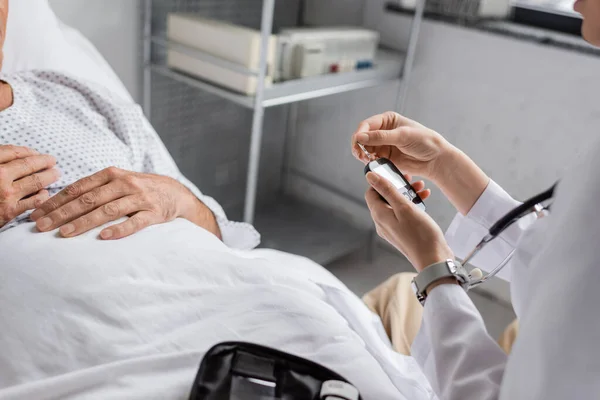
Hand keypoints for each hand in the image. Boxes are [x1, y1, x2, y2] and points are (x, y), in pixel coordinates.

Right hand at [0, 145, 59, 227]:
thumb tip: (18, 154)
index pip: (13, 152)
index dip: (28, 151)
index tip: (36, 152)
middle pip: (28, 165)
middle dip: (43, 161)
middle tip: (52, 160)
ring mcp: (6, 194)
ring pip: (36, 181)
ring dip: (49, 176)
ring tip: (56, 173)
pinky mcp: (10, 211)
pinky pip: (34, 201)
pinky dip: (43, 195)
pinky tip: (46, 193)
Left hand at [31, 167, 220, 239]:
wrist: (176, 193)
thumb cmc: (140, 189)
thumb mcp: (118, 182)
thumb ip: (94, 188)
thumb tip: (59, 202)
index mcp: (112, 174)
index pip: (77, 188)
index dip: (55, 201)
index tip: (36, 214)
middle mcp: (125, 183)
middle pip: (88, 199)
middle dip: (62, 213)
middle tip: (42, 227)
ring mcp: (140, 198)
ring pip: (107, 211)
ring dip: (84, 222)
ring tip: (65, 234)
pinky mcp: (154, 213)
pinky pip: (135, 222)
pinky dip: (119, 229)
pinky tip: (103, 237)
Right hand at [352, 112, 489, 214]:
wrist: (436, 159)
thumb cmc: (424, 141)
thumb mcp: (402, 136)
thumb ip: (381, 137)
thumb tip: (360, 137)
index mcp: (388, 120)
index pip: (367, 125)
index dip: (360, 133)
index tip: (358, 142)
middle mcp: (383, 131)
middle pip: (362, 137)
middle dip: (359, 145)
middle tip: (360, 154)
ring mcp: (383, 145)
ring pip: (364, 149)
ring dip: (363, 154)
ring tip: (368, 159)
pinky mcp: (385, 158)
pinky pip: (371, 159)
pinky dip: (370, 161)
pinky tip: (374, 163)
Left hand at [365, 171, 452, 271]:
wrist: (434, 259)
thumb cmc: (420, 234)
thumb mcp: (404, 207)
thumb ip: (387, 190)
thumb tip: (370, 176)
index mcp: (379, 215)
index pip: (371, 193)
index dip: (381, 181)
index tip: (395, 174)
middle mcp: (383, 223)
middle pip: (384, 198)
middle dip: (398, 186)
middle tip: (412, 180)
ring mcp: (393, 229)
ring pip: (395, 205)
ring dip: (407, 194)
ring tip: (422, 189)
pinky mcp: (403, 233)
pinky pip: (404, 214)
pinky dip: (412, 205)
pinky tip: (425, 200)